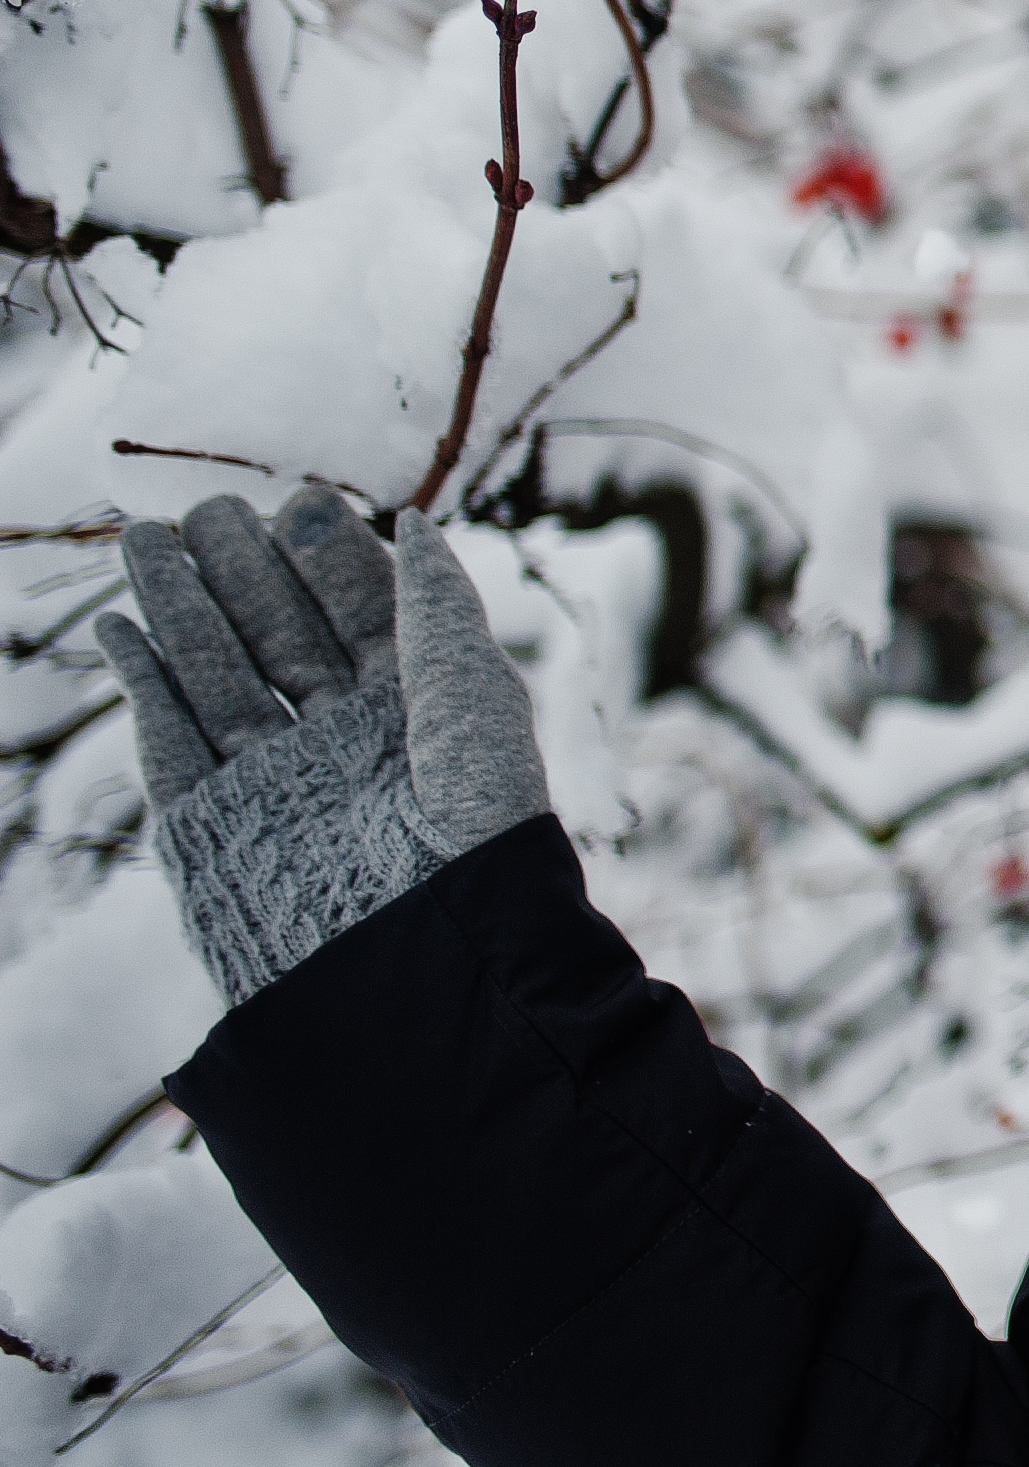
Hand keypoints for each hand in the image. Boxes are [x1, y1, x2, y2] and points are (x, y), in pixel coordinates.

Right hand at [99, 490, 550, 1005]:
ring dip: (178, 607)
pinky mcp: (210, 825)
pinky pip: (170, 740)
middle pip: (278, 639)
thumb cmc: (468, 832)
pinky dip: (142, 681)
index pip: (361, 619)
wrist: (416, 964)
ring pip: (216, 676)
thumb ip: (437, 609)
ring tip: (145, 537)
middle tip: (204, 509)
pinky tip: (119, 624)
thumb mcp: (471, 702)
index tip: (298, 502)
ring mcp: (273, 783)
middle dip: (240, 572)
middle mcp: (343, 747)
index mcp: (415, 718)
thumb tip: (416, 521)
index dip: (327, 562)